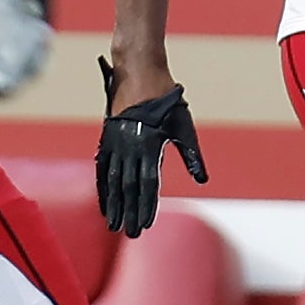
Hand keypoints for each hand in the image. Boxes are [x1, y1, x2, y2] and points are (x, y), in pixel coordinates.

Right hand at [97, 58, 207, 236]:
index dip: (147, 206)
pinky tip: (103, 200)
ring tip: (113, 224)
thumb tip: (202, 180)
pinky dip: (102, 186)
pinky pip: (103, 167)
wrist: (139, 71)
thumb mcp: (183, 126)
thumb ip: (191, 154)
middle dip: (130, 212)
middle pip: (129, 187)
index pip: (148, 184)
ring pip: (113, 180)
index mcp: (150, 145)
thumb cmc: (167, 100)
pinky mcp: (107, 137)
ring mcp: (116, 143)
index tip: (146, 225)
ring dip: (113, 204)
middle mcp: (130, 147)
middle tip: (130, 234)